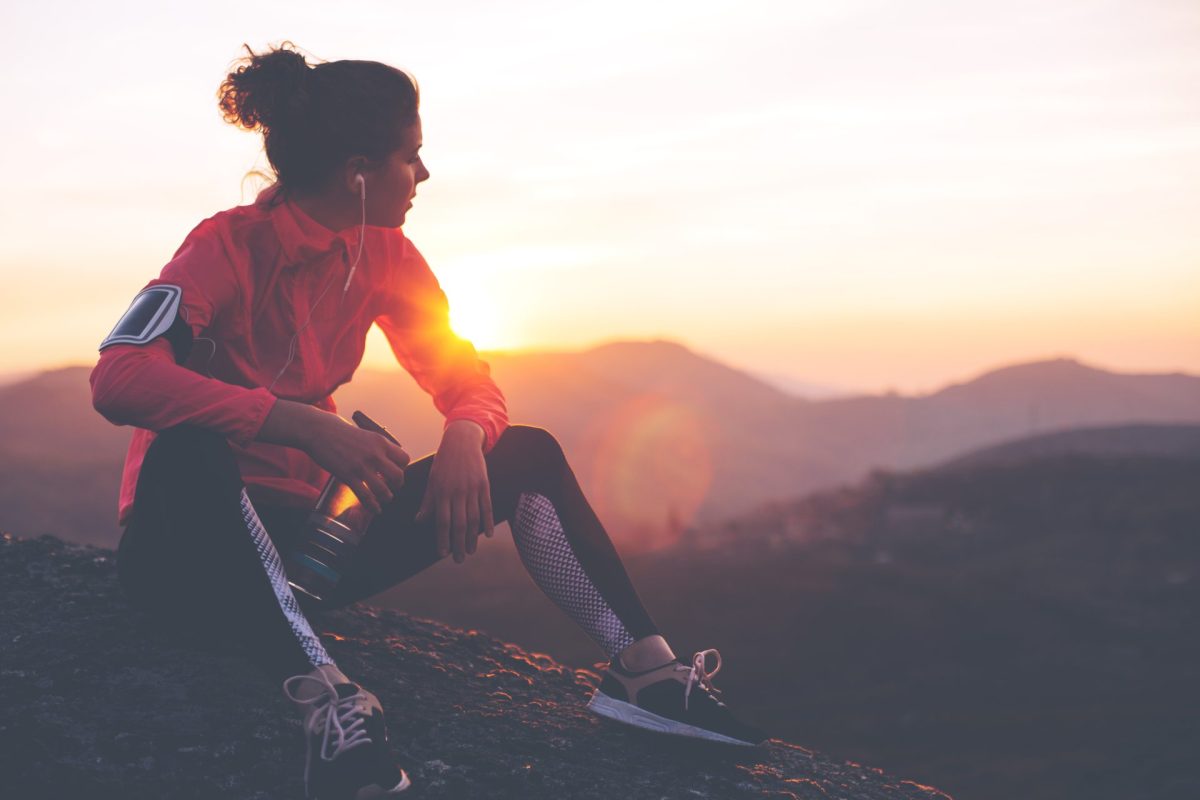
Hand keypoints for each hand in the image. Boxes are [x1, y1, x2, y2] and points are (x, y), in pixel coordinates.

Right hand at [303, 411, 410, 514]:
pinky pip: (365, 496)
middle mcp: (374, 454)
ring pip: (383, 490)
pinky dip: (372, 506)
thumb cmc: (340, 432)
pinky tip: (375, 509)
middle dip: (397, 485)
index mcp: (380, 442)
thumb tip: (385, 458)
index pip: (404, 459)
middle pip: (398, 476)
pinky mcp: (348, 476)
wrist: (319, 431)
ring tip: (385, 499)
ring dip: (386, 497)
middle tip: (392, 487)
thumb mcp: (365, 434)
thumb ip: (376, 447)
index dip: (402, 468)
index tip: (395, 472)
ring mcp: (361, 466)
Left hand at [416, 420, 493, 562]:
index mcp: (441, 491)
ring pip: (473, 518)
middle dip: (458, 544)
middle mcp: (457, 492)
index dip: (442, 538)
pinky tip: (488, 534)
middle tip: (458, 560)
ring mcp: (472, 488)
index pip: (442, 521)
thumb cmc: (444, 462)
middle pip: (459, 523)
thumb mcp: (432, 480)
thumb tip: (418, 522)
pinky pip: (487, 506)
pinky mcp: (484, 484)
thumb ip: (428, 502)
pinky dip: (488, 521)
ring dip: (472, 537)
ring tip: (471, 551)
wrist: (462, 441)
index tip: (442, 554)